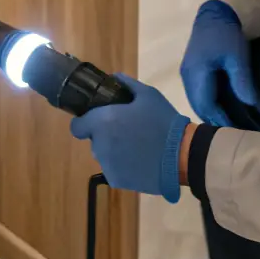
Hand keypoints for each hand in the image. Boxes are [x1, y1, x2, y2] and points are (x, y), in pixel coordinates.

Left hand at [70, 75, 188, 203]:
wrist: (182, 156)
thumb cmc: (164, 122)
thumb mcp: (149, 95)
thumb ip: (127, 84)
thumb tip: (114, 77)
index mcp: (103, 122)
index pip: (77, 126)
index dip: (85, 123)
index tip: (99, 121)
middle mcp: (99, 145)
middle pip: (94, 140)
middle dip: (105, 136)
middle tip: (127, 132)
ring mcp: (107, 165)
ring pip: (103, 156)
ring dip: (113, 151)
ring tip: (136, 148)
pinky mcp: (116, 181)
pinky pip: (113, 170)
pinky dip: (122, 167)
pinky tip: (140, 162)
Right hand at [180, 0, 256, 124]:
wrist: (214, 13)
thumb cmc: (227, 34)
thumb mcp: (237, 56)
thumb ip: (241, 80)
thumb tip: (249, 104)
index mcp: (196, 73)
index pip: (206, 105)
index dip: (219, 119)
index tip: (234, 130)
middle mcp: (187, 75)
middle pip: (197, 105)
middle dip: (212, 119)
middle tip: (230, 130)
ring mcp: (186, 72)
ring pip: (195, 100)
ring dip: (208, 111)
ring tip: (225, 121)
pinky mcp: (190, 68)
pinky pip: (196, 92)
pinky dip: (206, 102)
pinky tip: (218, 105)